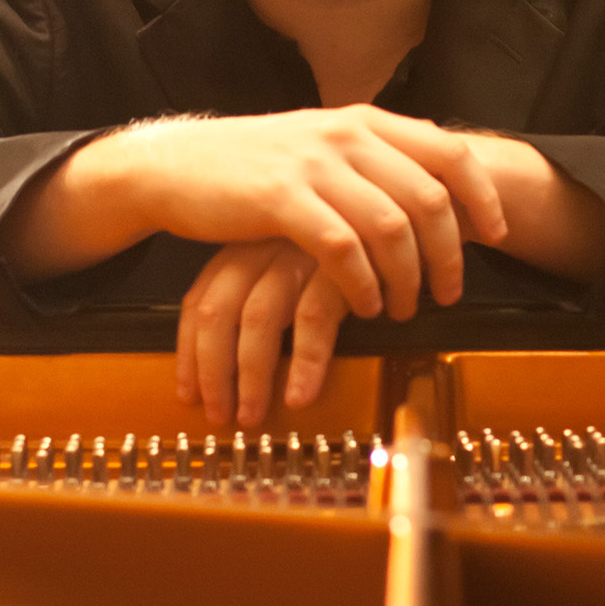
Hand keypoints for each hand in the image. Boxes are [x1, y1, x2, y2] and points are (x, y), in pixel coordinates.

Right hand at [18, 107, 510, 320]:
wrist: (176, 166)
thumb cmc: (254, 167)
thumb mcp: (322, 145)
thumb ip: (375, 159)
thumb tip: (437, 192)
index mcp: (365, 121)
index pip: (451, 153)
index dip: (483, 198)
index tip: (497, 236)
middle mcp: (347, 136)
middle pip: (431, 198)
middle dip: (450, 254)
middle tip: (448, 293)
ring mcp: (314, 166)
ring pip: (392, 228)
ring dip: (407, 277)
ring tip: (404, 307)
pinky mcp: (281, 201)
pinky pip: (342, 250)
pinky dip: (363, 285)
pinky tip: (364, 305)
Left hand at [176, 240, 365, 427]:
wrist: (414, 191)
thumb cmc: (355, 233)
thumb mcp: (301, 256)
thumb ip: (274, 287)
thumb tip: (244, 349)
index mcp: (249, 242)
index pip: (200, 299)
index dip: (191, 351)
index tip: (190, 390)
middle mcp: (268, 244)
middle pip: (217, 312)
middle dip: (211, 371)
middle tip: (217, 414)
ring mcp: (303, 251)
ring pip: (257, 319)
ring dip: (250, 376)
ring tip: (252, 414)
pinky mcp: (343, 262)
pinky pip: (313, 319)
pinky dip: (304, 363)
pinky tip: (301, 394)